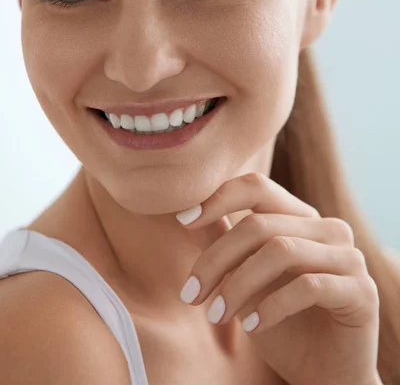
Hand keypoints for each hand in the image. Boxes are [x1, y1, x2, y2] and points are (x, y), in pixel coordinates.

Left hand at [176, 173, 379, 384]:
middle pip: (260, 224)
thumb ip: (221, 242)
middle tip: (190, 294)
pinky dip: (272, 306)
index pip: (257, 187)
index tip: (183, 219)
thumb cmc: (278, 320)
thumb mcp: (242, 278)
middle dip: (216, 259)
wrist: (322, 372)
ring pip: (281, 251)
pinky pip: (308, 285)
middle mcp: (327, 228)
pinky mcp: (361, 290)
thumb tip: (184, 212)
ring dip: (238, 285)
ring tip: (215, 315)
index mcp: (299, 217)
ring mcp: (348, 256)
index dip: (218, 198)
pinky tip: (252, 327)